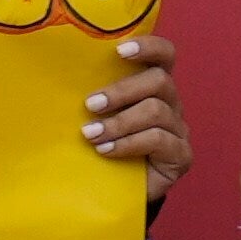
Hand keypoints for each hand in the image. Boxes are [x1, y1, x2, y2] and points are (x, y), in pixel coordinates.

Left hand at [80, 34, 188, 194]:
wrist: (114, 192)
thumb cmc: (102, 144)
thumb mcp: (97, 116)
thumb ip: (94, 95)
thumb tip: (59, 71)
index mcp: (153, 86)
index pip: (164, 55)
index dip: (149, 47)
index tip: (119, 51)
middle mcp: (171, 103)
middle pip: (160, 81)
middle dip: (122, 90)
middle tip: (91, 104)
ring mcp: (179, 129)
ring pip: (156, 111)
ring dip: (119, 122)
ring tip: (92, 134)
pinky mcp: (181, 155)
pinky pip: (159, 140)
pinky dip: (128, 143)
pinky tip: (106, 151)